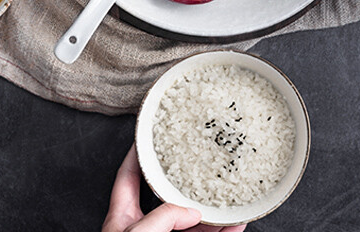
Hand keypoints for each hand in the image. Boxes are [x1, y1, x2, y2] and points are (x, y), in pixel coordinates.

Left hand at [101, 145, 246, 231]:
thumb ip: (165, 216)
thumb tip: (192, 212)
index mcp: (122, 219)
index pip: (128, 177)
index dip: (137, 155)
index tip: (149, 137)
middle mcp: (144, 231)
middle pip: (168, 199)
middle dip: (187, 184)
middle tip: (202, 165)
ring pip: (193, 225)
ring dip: (213, 212)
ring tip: (230, 196)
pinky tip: (237, 225)